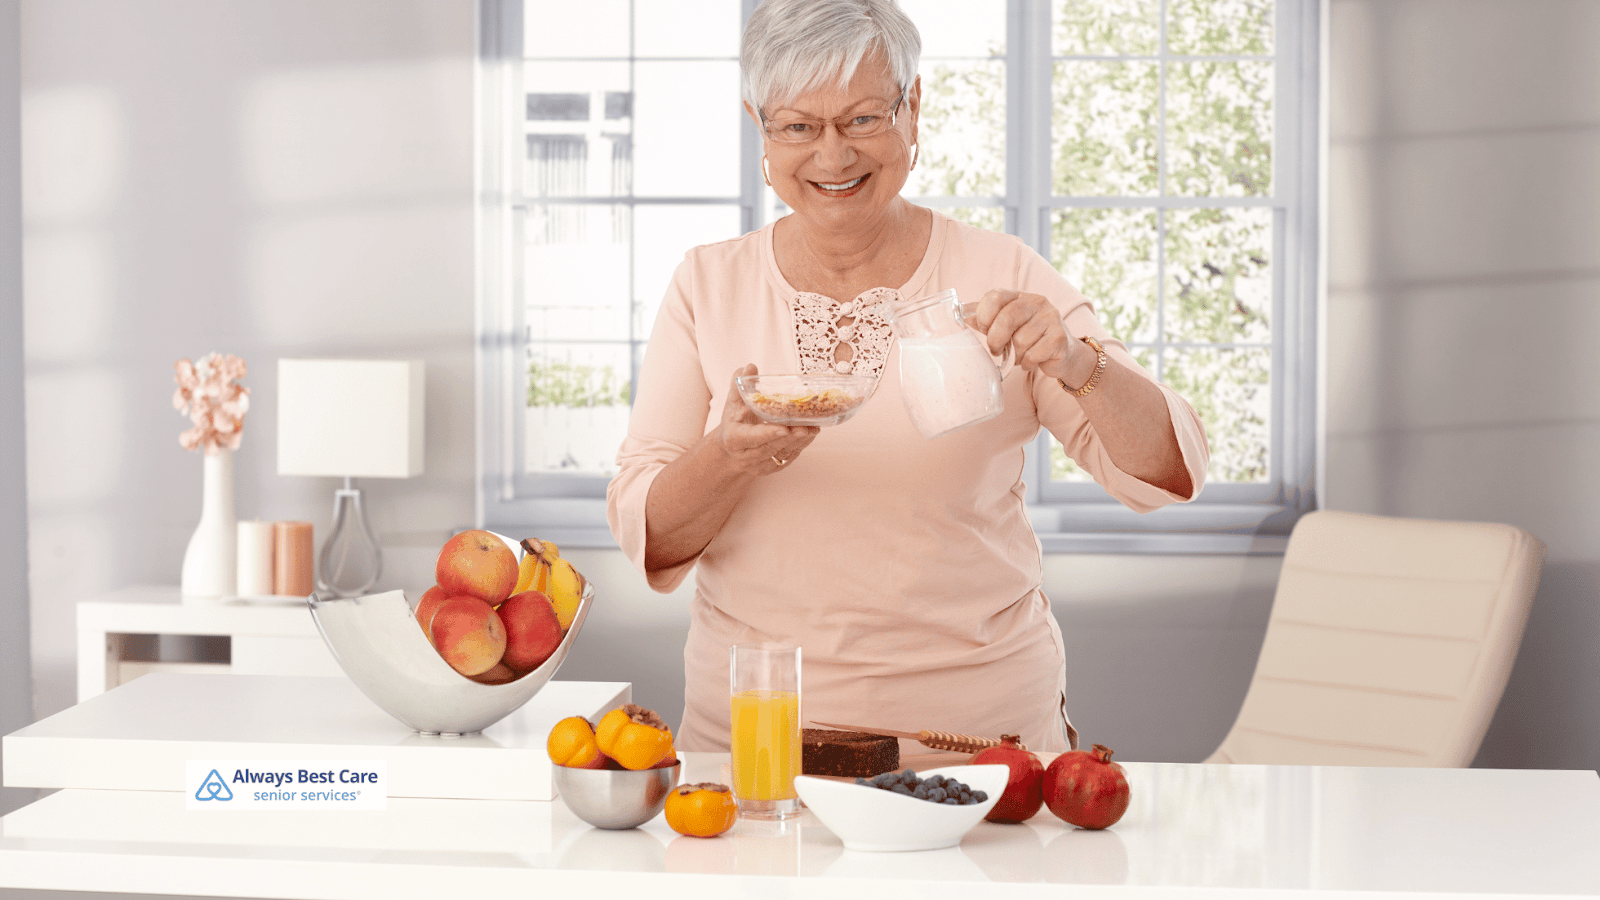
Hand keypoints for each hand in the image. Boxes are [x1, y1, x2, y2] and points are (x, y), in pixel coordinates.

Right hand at [715, 364, 819, 472]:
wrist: (731, 448)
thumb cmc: (734, 421)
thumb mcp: (733, 403)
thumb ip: (739, 385)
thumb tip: (749, 367)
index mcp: (734, 439)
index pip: (752, 437)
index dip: (768, 433)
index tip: (784, 428)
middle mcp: (745, 456)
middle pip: (771, 447)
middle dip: (791, 436)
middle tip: (808, 426)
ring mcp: (759, 465)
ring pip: (783, 453)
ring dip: (800, 440)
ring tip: (815, 427)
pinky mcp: (771, 468)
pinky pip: (789, 457)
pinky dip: (801, 445)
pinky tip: (810, 433)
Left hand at [969, 289, 1084, 383]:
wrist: (1063, 353)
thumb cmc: (1029, 337)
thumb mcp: (1006, 324)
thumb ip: (985, 319)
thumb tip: (961, 317)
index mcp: (1019, 295)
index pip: (995, 296)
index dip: (984, 316)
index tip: (983, 329)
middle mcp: (1037, 301)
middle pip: (1006, 318)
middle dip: (996, 340)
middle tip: (996, 350)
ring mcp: (1051, 317)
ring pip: (1020, 341)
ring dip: (1015, 355)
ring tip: (1019, 355)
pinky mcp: (1059, 337)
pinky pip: (1033, 354)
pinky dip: (1027, 363)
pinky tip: (1031, 361)